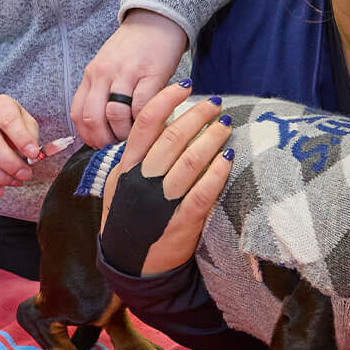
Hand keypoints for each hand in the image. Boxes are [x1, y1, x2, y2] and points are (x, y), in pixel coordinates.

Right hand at [0, 94, 37, 196]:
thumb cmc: (2, 119)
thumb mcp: (21, 117)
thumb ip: (29, 134)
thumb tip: (33, 155)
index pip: (9, 121)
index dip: (22, 140)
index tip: (33, 154)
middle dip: (11, 164)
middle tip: (25, 174)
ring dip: (0, 177)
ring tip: (15, 181)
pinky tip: (0, 188)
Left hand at [71, 9, 188, 147]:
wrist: (157, 20)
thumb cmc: (133, 48)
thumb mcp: (108, 66)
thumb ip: (101, 91)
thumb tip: (101, 128)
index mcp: (91, 74)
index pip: (78, 114)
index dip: (87, 137)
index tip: (100, 146)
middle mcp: (103, 73)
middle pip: (93, 117)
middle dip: (104, 140)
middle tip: (118, 148)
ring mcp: (126, 72)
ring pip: (115, 115)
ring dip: (125, 133)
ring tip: (135, 137)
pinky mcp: (151, 73)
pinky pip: (142, 106)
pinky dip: (144, 120)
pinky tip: (151, 122)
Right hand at [100, 82, 232, 275]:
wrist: (130, 264)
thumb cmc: (127, 219)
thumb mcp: (120, 185)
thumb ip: (134, 157)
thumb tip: (155, 125)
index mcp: (127, 167)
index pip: (146, 122)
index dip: (167, 99)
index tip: (185, 86)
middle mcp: (143, 179)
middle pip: (172, 135)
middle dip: (198, 114)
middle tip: (216, 103)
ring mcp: (162, 200)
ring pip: (190, 159)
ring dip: (211, 137)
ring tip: (226, 124)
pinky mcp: (182, 221)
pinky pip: (203, 191)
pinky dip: (218, 171)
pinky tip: (229, 156)